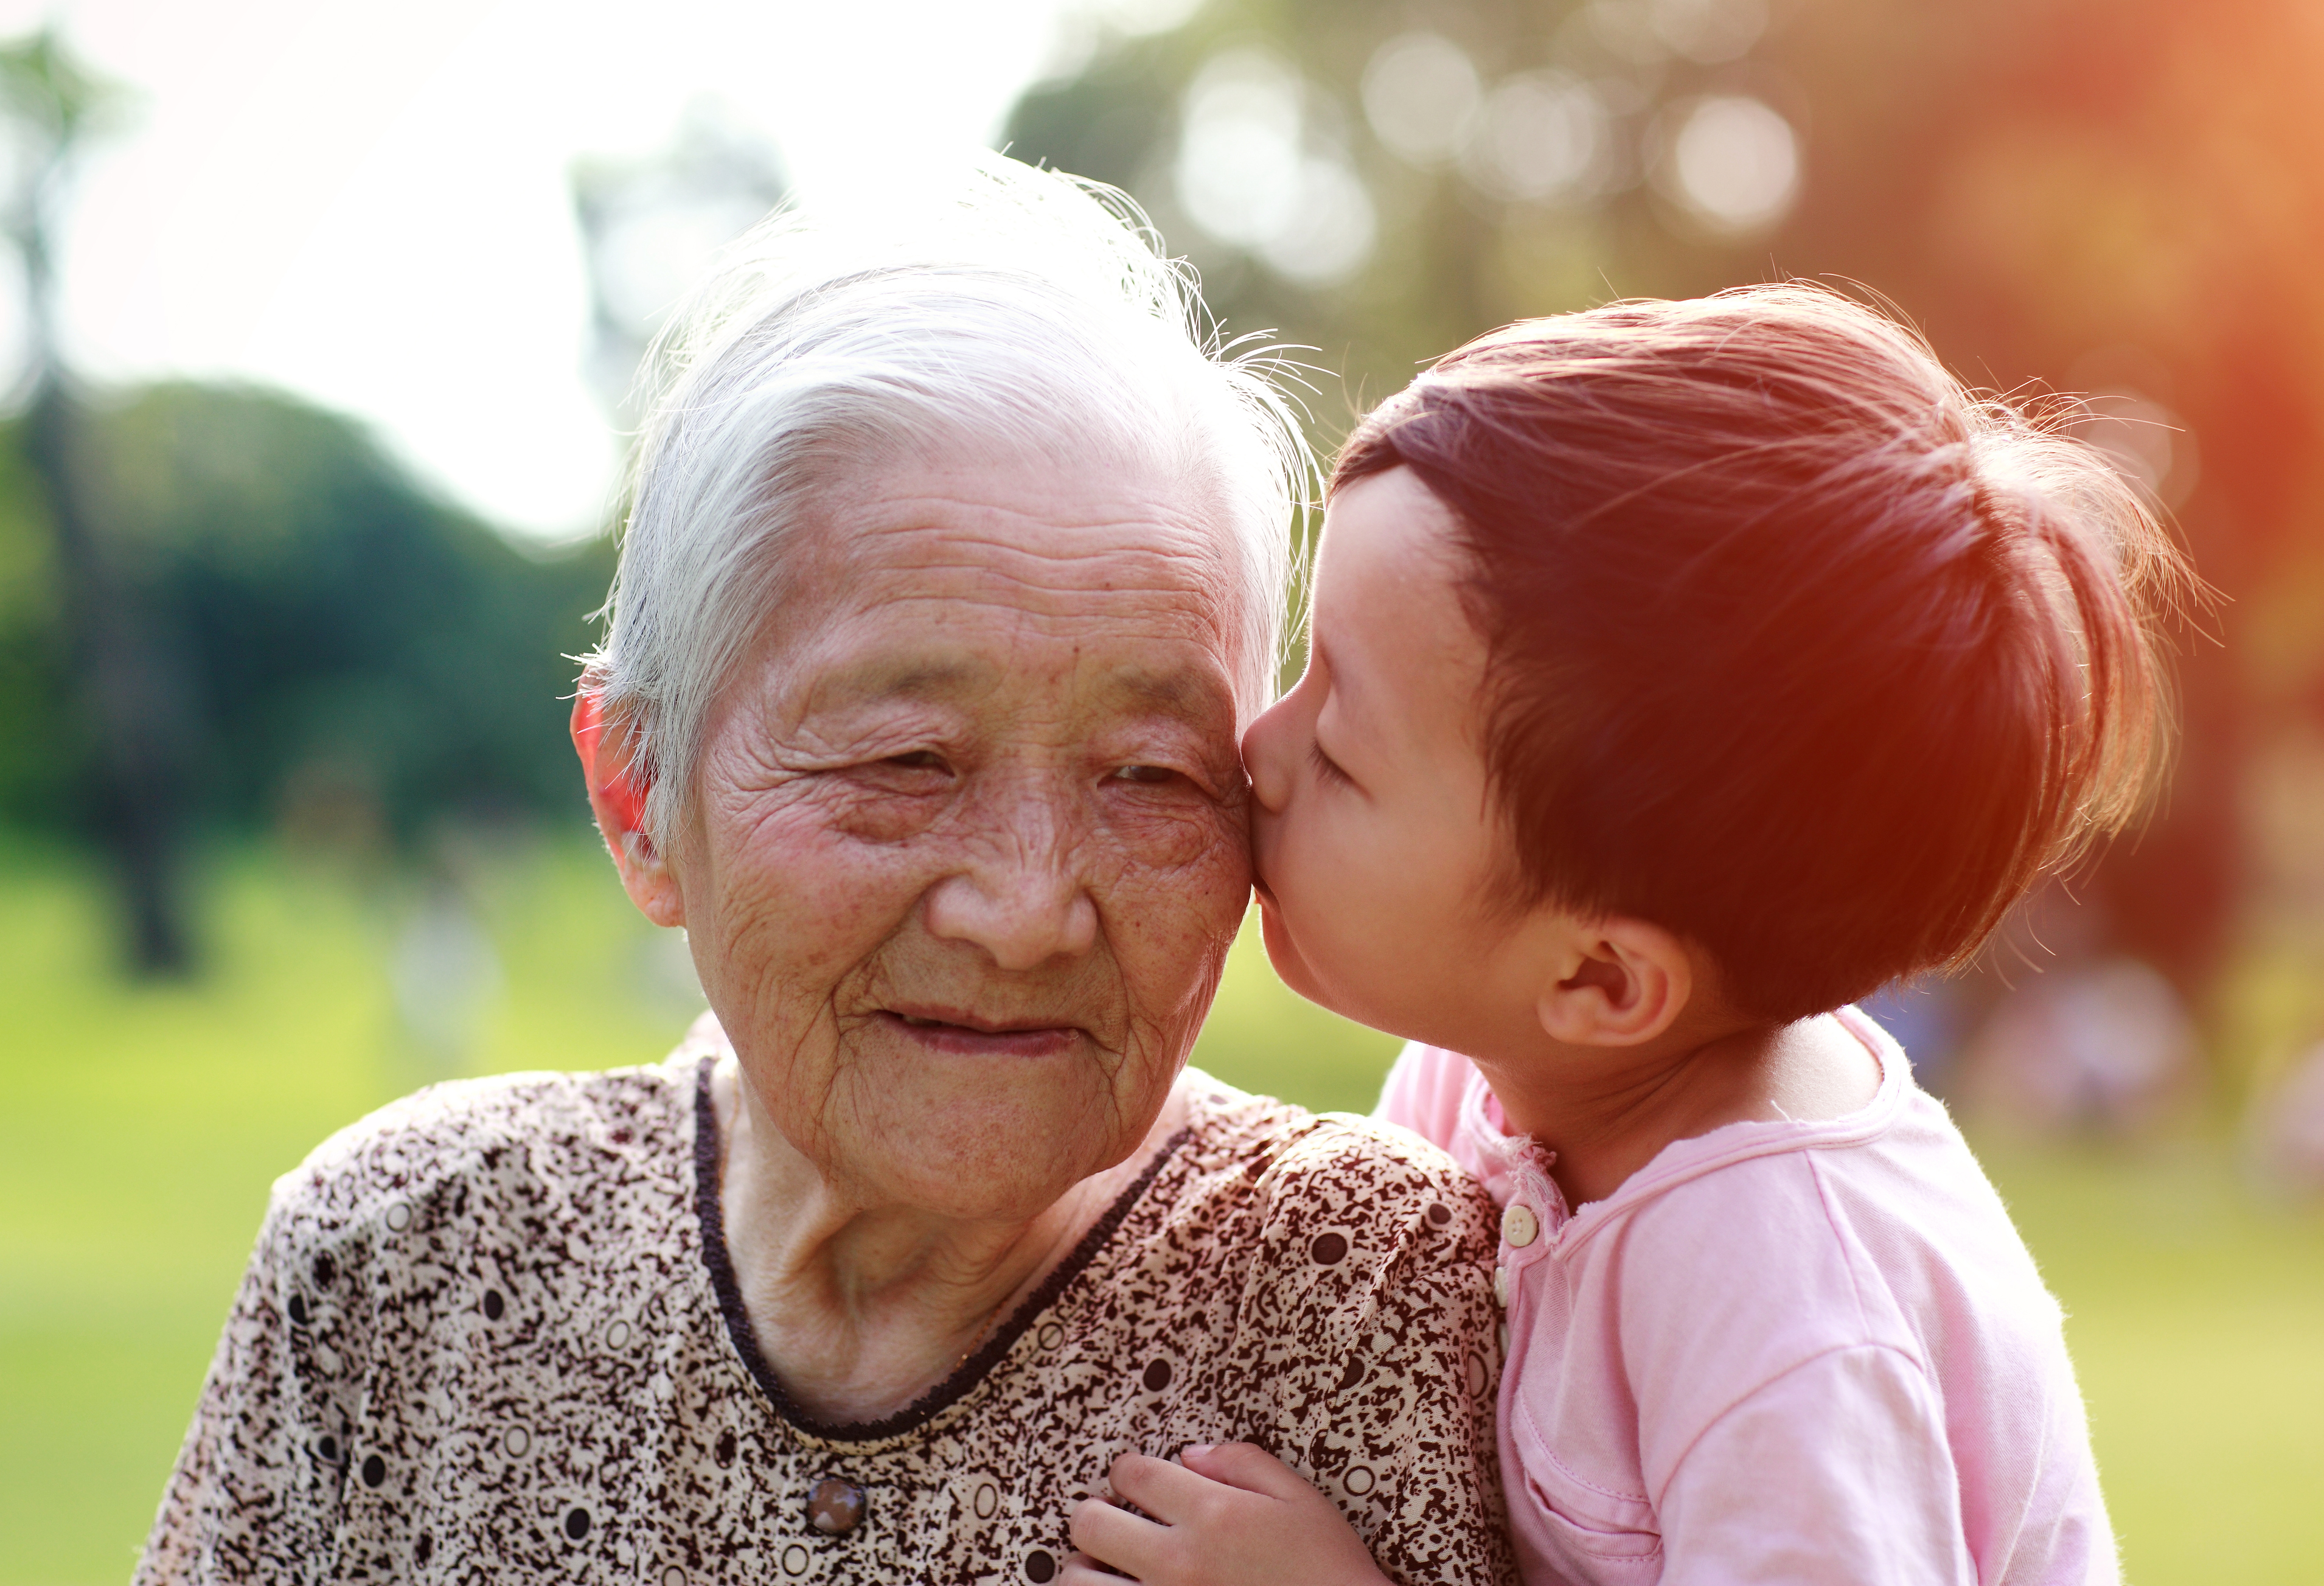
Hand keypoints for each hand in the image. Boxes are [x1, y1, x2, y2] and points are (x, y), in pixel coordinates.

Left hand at [1059, 1442, 1394, 1585]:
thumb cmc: (1328, 1568)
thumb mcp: (1300, 1499)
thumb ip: (1244, 1463)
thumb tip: (1190, 1454)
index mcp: (1209, 1513)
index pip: (1133, 1473)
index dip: (1128, 1471)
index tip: (1138, 1482)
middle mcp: (1176, 1560)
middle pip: (1090, 1522)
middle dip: (1096, 1513)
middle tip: (1114, 1521)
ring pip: (1078, 1579)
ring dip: (1087, 1566)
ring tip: (1109, 1568)